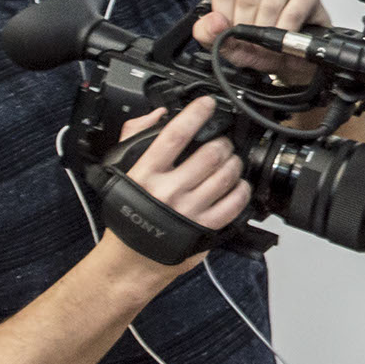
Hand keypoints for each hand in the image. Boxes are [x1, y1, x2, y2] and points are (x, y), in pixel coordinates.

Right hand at [113, 97, 250, 274]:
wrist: (130, 260)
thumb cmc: (128, 215)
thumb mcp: (122, 173)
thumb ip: (136, 137)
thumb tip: (157, 114)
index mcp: (146, 173)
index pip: (175, 135)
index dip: (195, 114)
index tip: (207, 104)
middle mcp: (168, 191)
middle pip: (209, 154)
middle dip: (222, 143)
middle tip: (222, 142)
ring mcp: (188, 211)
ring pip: (225, 176)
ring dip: (234, 163)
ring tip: (231, 161)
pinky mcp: (204, 229)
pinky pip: (233, 204)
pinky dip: (242, 190)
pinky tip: (238, 185)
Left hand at [195, 0, 324, 80]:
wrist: (290, 57)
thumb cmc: (259, 44)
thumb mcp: (227, 44)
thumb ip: (208, 33)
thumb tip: (215, 22)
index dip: (227, 19)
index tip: (233, 35)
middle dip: (249, 30)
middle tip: (253, 46)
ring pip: (270, 4)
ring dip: (268, 32)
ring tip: (268, 45)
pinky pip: (293, 11)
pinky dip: (286, 29)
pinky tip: (284, 37)